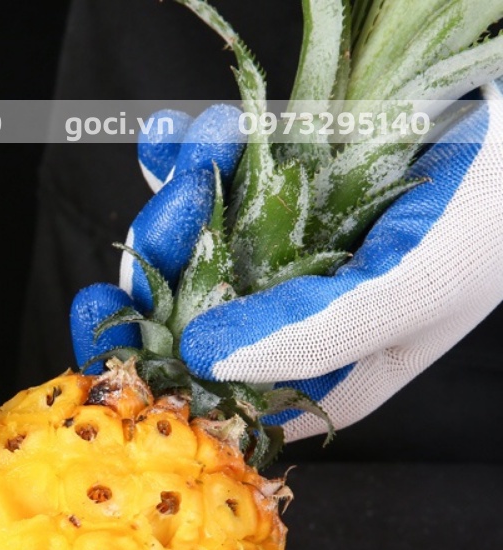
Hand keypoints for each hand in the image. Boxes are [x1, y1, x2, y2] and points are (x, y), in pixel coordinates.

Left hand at [72, 84, 502, 441]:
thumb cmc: (499, 218)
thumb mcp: (411, 290)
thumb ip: (308, 336)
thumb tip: (198, 358)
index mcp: (328, 374)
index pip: (222, 395)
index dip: (155, 369)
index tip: (105, 330)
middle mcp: (301, 324)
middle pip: (196, 315)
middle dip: (166, 265)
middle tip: (166, 214)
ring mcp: (292, 256)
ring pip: (200, 244)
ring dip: (183, 196)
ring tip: (199, 149)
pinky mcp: (291, 194)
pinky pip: (220, 181)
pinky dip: (193, 154)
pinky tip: (174, 134)